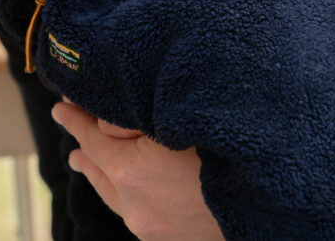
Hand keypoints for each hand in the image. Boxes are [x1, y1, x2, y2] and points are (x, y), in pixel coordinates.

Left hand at [51, 101, 224, 240]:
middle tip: (70, 127)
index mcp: (130, 173)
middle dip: (84, 145)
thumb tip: (103, 121)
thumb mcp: (181, 121)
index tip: (61, 106)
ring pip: (114, 196)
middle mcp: (135, 207)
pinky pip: (135, 213)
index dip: (75, 118)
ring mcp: (152, 230)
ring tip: (82, 161)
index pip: (91, 137)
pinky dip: (122, 193)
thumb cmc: (231, 153)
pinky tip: (125, 190)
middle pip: (98, 169)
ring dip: (99, 172)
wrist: (273, 207)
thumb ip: (133, 118)